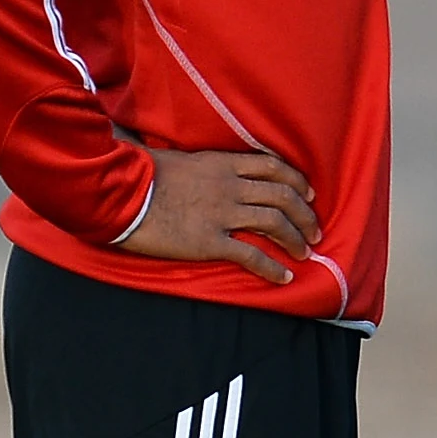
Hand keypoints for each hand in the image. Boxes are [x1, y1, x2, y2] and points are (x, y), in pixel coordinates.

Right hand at [120, 148, 321, 285]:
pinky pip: (250, 255)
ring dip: (295, 239)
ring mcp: (221, 213)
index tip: (309, 194)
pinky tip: (284, 277)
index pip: (273, 167)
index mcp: (223, 164)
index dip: (297, 181)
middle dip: (305, 215)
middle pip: (282, 196)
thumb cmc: (144, 175)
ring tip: (305, 252)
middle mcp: (230, 186)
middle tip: (315, 230)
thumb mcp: (183, 160)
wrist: (121, 194)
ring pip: (274, 223)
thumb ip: (207, 167)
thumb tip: (212, 170)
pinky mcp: (209, 241)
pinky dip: (272, 268)